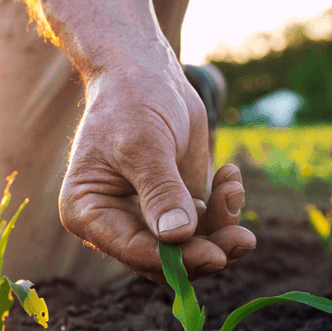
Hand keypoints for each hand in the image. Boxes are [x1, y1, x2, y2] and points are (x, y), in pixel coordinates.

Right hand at [58, 64, 255, 282]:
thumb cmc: (131, 101)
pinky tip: (231, 176)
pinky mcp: (176, 206)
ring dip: (221, 227)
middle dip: (205, 250)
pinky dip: (224, 207)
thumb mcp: (143, 144)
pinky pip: (206, 225)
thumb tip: (178, 237)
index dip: (174, 259)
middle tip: (243, 239)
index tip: (215, 254)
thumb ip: (161, 191)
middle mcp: (114, 222)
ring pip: (189, 248)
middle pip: (164, 259)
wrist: (145, 71)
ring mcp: (147, 217)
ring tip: (234, 188)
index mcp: (88, 212)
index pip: (132, 250)